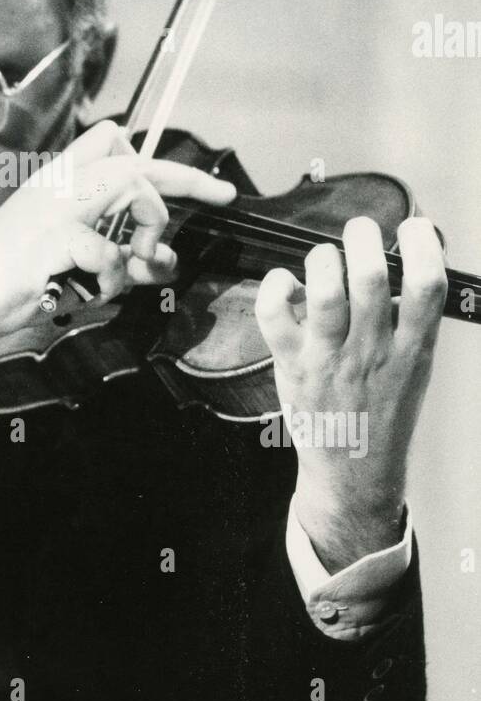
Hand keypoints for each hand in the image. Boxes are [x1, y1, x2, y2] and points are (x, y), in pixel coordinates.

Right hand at [0, 119, 235, 407]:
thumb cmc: (7, 281)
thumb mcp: (70, 263)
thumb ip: (118, 255)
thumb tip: (165, 259)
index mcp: (57, 182)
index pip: (116, 144)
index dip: (164, 163)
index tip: (206, 188)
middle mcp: (56, 185)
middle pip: (134, 159)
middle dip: (185, 180)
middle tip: (223, 197)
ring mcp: (51, 210)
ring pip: (128, 183)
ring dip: (147, 228)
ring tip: (136, 266)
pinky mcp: (47, 242)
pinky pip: (105, 250)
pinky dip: (114, 277)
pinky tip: (95, 293)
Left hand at [255, 215, 447, 570]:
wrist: (353, 473)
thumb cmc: (382, 412)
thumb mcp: (415, 368)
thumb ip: (410, 320)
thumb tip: (408, 259)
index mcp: (412, 350)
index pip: (426, 288)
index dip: (422, 246)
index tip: (413, 227)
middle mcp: (371, 352)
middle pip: (368, 278)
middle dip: (363, 238)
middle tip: (361, 230)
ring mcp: (328, 358)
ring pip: (323, 290)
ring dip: (323, 258)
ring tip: (326, 257)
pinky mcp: (291, 364)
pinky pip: (273, 312)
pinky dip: (276, 285)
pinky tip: (287, 284)